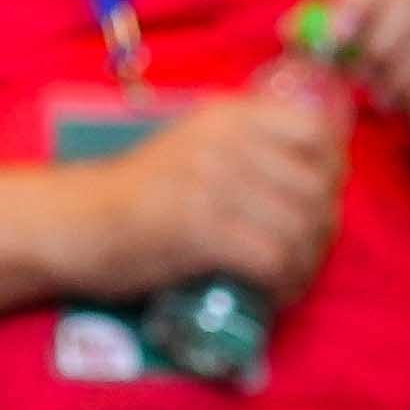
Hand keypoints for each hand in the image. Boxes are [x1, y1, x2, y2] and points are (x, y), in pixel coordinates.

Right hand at [71, 72, 350, 307]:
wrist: (76, 223)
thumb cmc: (140, 191)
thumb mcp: (195, 144)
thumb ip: (243, 143)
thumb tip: (311, 168)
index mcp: (230, 115)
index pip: (315, 130)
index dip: (332, 169)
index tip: (323, 199)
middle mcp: (227, 141)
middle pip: (316, 186)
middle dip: (324, 228)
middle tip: (308, 252)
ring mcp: (215, 184)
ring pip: (300, 226)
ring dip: (308, 262)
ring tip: (292, 278)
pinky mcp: (202, 230)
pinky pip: (274, 258)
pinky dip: (286, 282)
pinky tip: (277, 293)